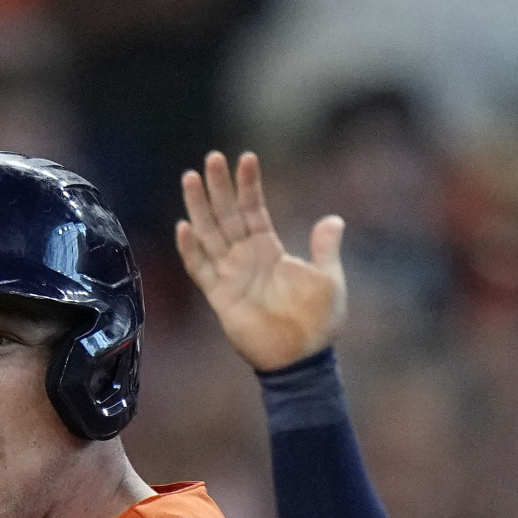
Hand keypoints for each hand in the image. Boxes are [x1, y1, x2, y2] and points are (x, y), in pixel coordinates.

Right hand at [177, 150, 346, 370]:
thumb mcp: (329, 279)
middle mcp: (246, 258)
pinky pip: (201, 270)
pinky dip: (191, 250)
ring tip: (191, 178)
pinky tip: (184, 227)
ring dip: (199, 208)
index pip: (254, 209)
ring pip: (209, 234)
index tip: (246, 158)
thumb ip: (326, 248)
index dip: (249, 185)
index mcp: (269, 250)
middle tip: (212, 158)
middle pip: (226, 215)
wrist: (302, 359)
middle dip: (219, 187)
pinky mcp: (221, 297)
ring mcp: (231, 276)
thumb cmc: (318, 323)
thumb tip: (334, 219)